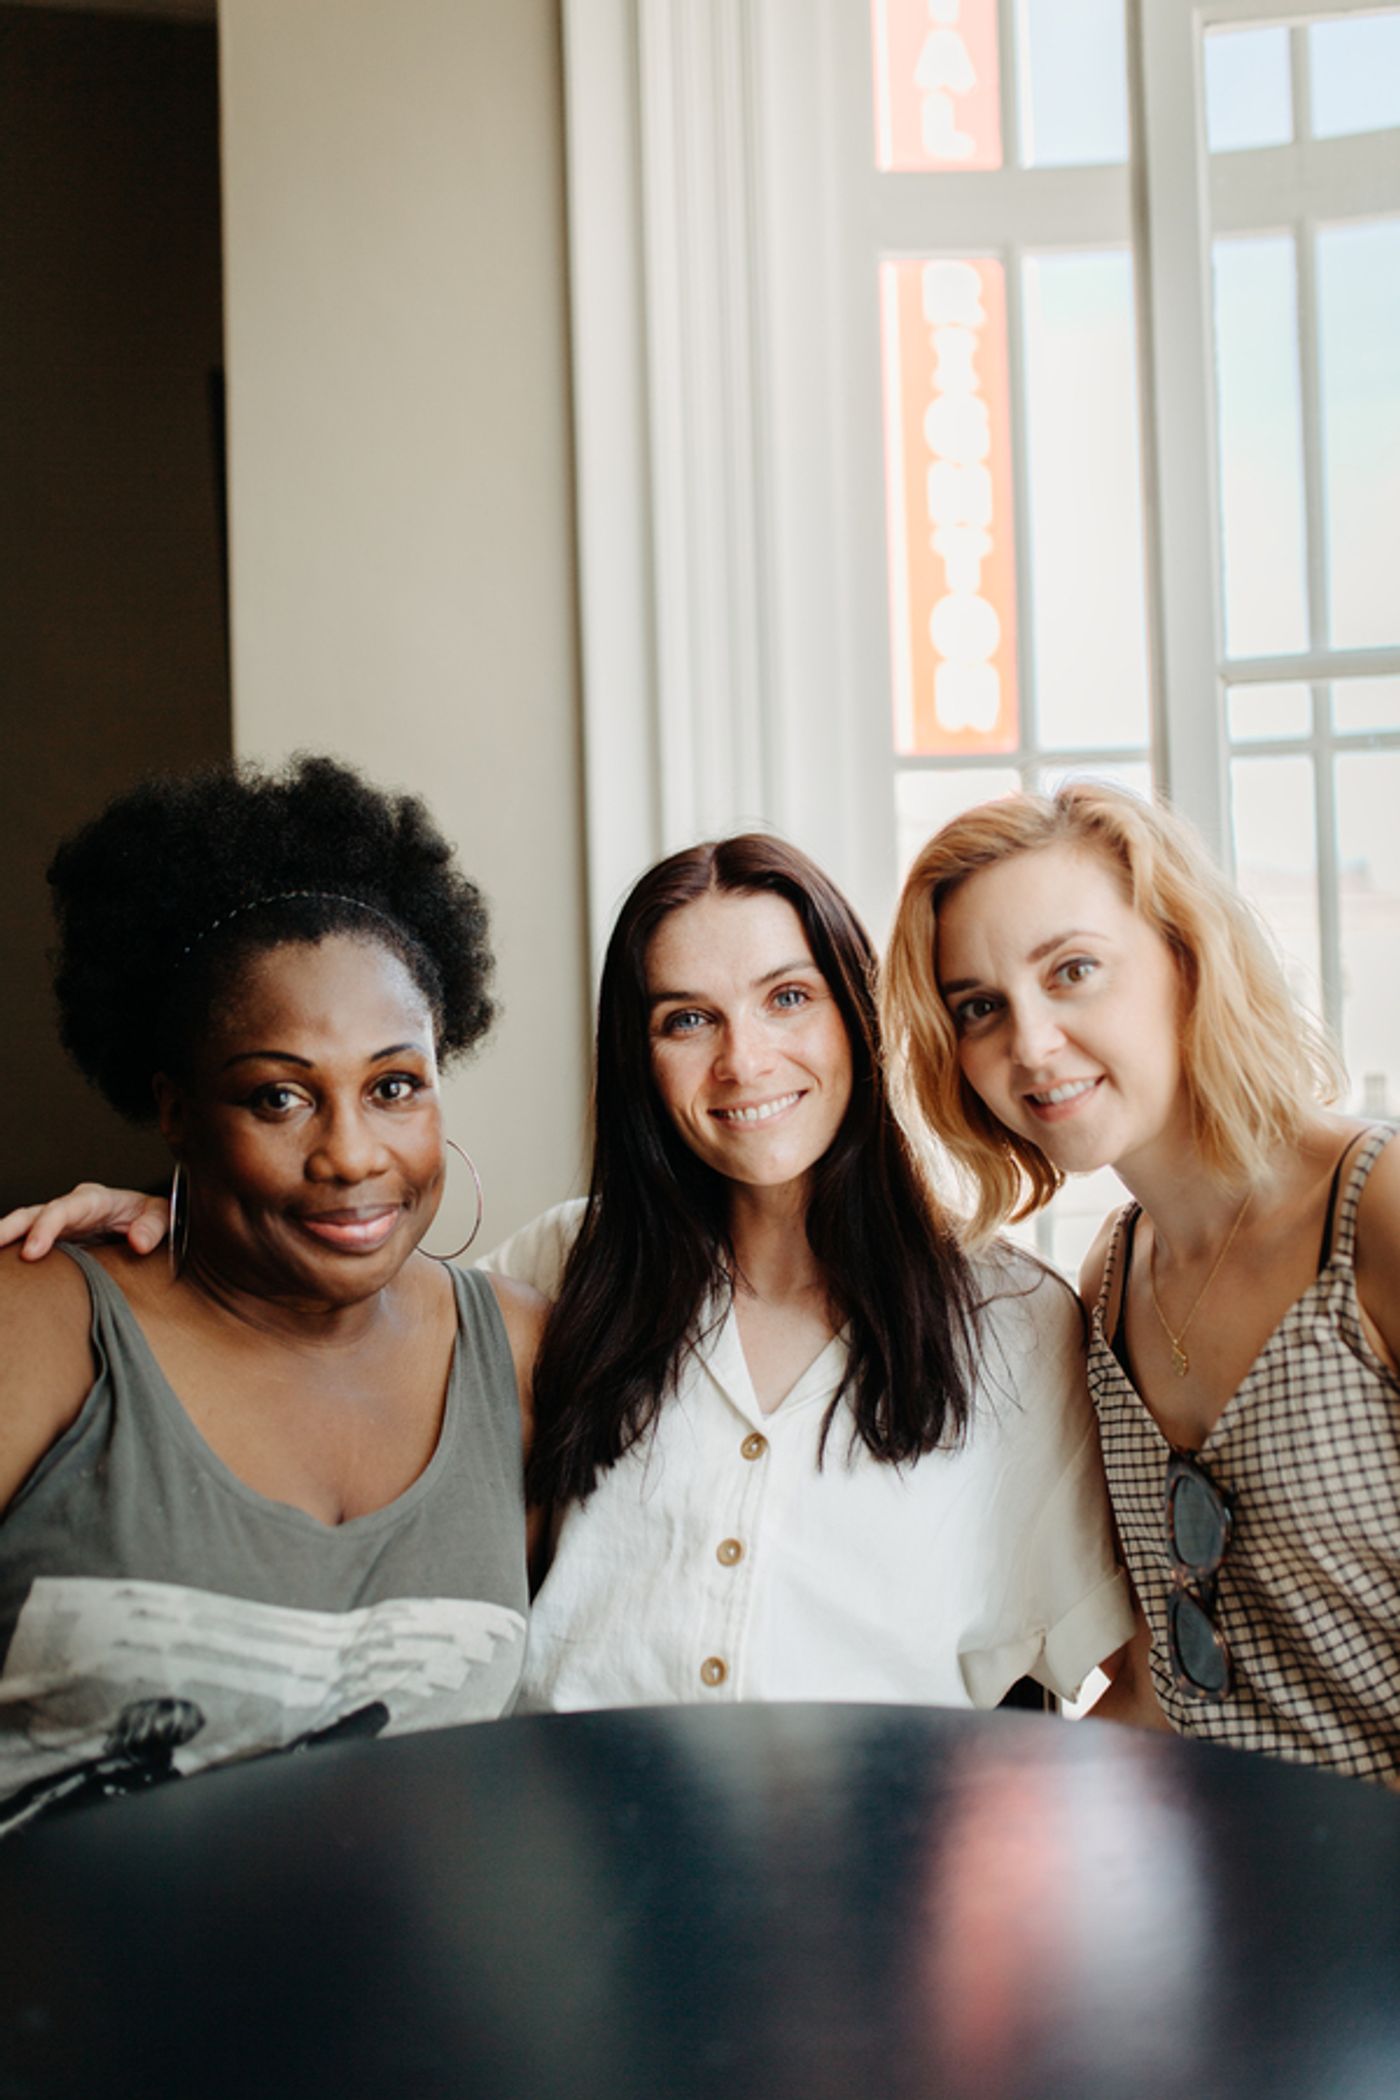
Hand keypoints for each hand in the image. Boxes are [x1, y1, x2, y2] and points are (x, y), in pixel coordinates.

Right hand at [0, 1183, 169, 1260]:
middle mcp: (69, 1209)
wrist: (149, 1221)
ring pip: (23, 1228)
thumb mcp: (163, 1216)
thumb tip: (139, 1242)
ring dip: (5, 1239)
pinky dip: (12, 1254)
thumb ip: (154, 1226)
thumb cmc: (152, 1216)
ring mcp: (58, 1226)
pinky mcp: (55, 1242)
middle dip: (9, 1230)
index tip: (32, 1252)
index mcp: (93, 1200)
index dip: (45, 1228)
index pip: (63, 1209)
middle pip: (32, 1215)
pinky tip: (4, 1273)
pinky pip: (28, 1245)